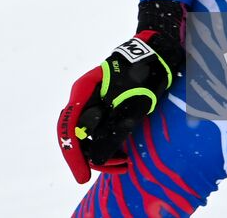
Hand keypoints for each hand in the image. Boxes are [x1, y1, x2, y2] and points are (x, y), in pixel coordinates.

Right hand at [56, 0, 184, 183]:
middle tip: (116, 169)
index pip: (69, 128)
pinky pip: (102, 130)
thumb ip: (113, 129)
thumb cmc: (143, 72)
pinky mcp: (107, 106)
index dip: (73, 154)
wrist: (158, 51)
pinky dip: (111, 144)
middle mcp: (85, 97)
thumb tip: (96, 157)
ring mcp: (95, 101)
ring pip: (90, 135)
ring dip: (104, 153)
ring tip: (124, 164)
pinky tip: (124, 155)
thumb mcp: (131, 102)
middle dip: (92, 156)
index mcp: (84, 91)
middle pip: (78, 134)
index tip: (82, 177)